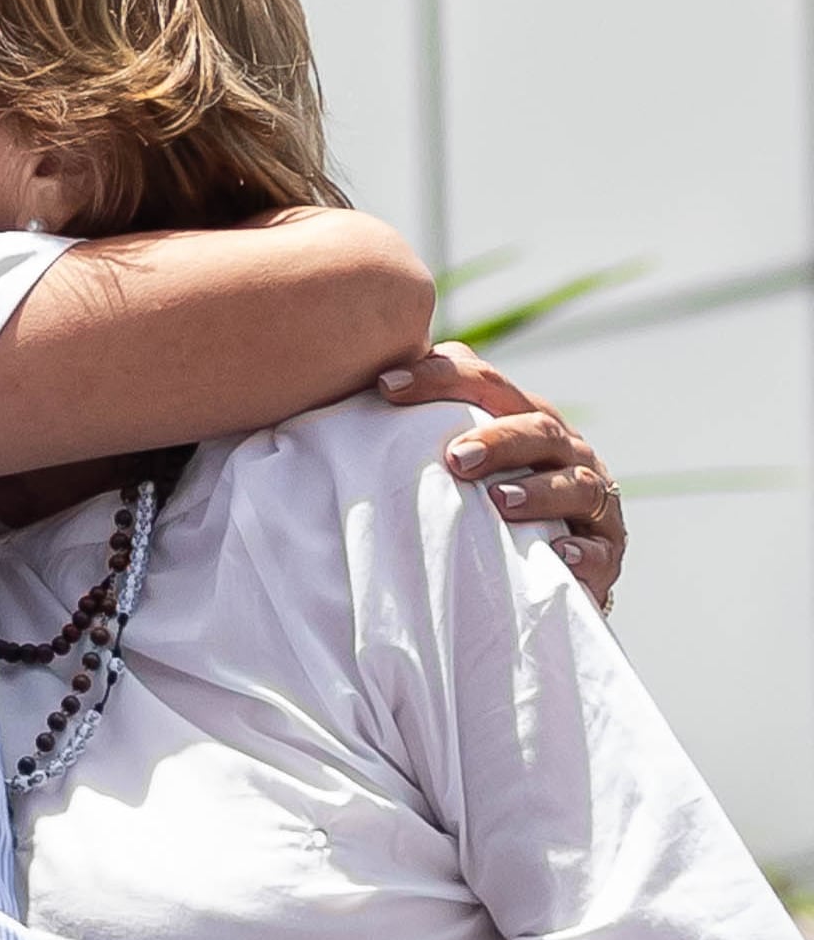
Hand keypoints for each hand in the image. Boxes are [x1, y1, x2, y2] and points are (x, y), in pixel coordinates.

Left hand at [380, 342, 626, 605]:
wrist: (542, 561)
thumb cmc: (478, 493)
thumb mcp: (450, 453)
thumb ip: (411, 421)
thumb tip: (332, 388)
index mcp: (522, 416)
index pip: (486, 381)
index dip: (438, 378)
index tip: (385, 386)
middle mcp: (564, 450)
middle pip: (539, 428)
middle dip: (498, 440)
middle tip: (454, 458)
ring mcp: (592, 500)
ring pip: (577, 484)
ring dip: (539, 492)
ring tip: (499, 503)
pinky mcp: (607, 552)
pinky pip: (601, 550)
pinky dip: (582, 550)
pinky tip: (560, 553)